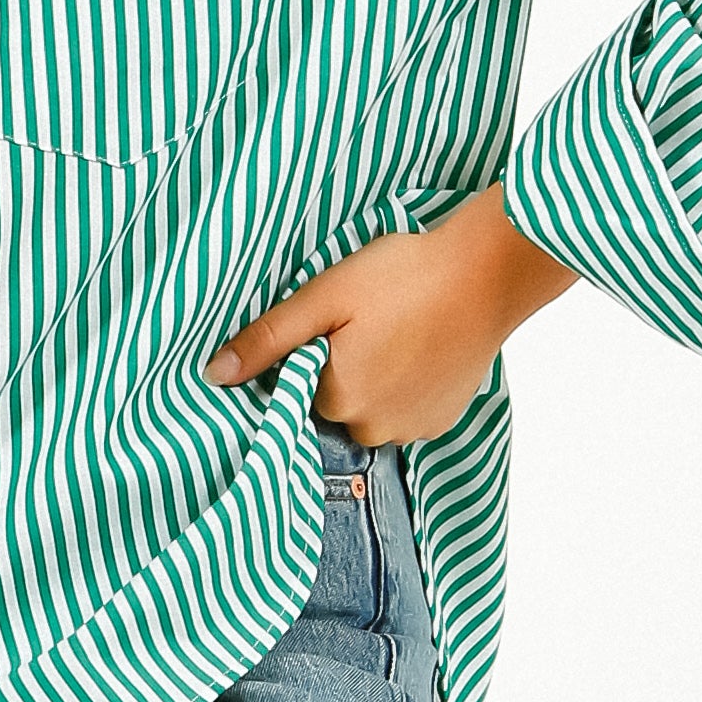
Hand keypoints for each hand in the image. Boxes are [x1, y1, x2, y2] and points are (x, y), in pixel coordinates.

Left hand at [203, 181, 576, 439]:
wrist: (488, 274)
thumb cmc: (403, 276)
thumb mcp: (325, 297)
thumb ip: (268, 340)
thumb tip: (214, 375)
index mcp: (338, 398)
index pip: (300, 388)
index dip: (312, 354)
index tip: (336, 324)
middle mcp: (374, 428)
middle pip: (336, 405)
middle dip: (344, 370)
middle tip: (369, 321)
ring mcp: (413, 428)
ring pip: (372, 412)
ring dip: (376, 381)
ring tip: (398, 332)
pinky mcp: (443, 420)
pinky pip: (407, 412)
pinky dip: (407, 387)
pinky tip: (420, 348)